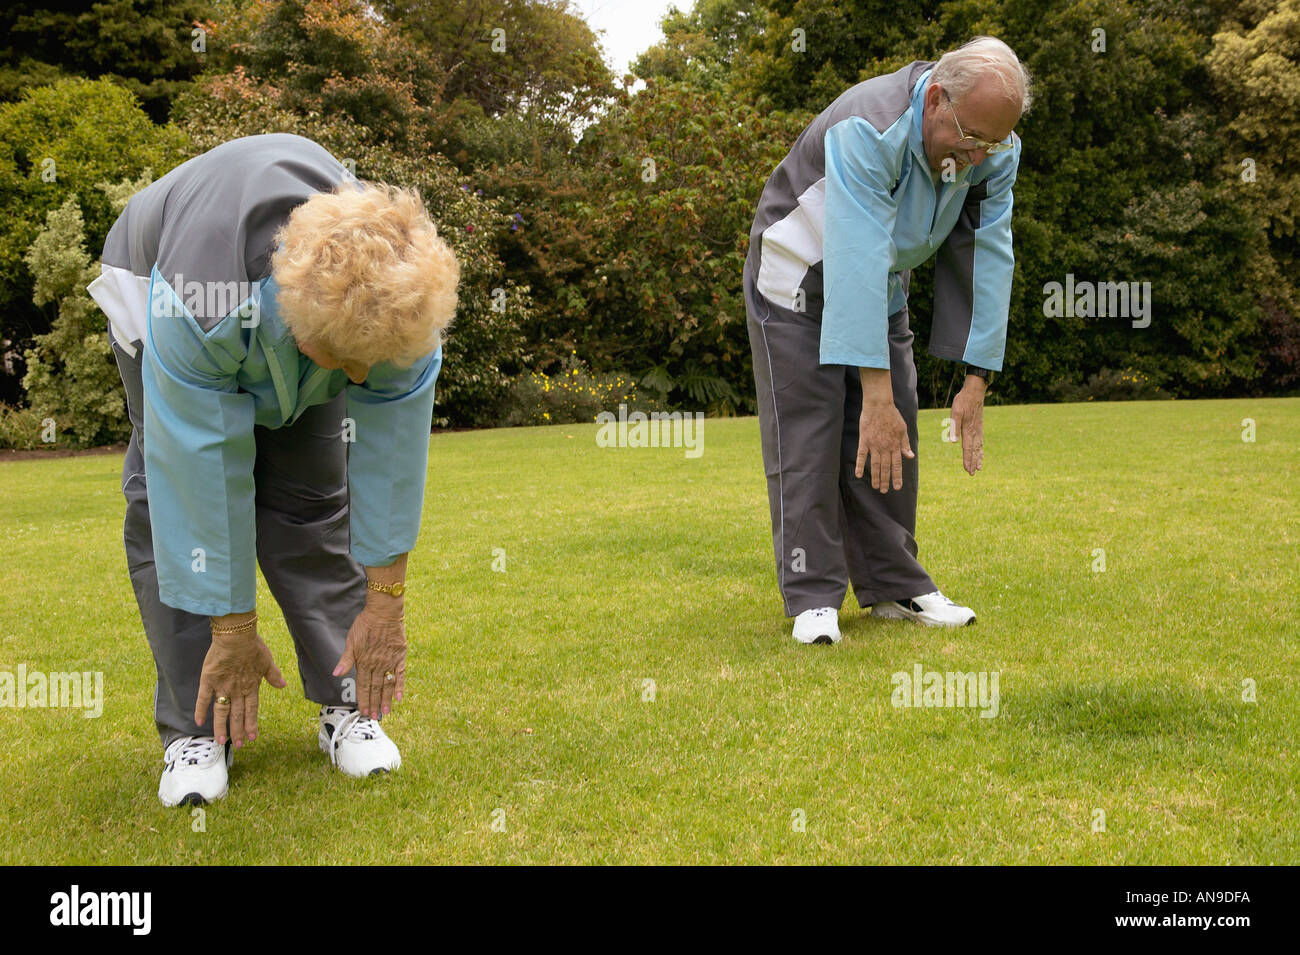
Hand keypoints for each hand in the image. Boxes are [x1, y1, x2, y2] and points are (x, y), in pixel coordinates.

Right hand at [195, 628, 286, 747]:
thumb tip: (282, 685)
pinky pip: (204, 698)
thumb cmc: (253, 645)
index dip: (252, 724)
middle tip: (240, 745)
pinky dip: (201, 710)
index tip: (253, 737)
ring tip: (222, 742)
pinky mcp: (209, 680)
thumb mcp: (267, 661)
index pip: (252, 710)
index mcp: (251, 686)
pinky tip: (199, 722)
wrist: (236, 635)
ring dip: (222, 727)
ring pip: (222, 712)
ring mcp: (223, 686)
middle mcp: (237, 690)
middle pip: (237, 715)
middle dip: (238, 731)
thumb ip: (273, 675)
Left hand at [333, 605, 405, 718]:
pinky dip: (400, 686)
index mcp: (364, 662)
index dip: (363, 699)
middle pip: (375, 688)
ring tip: (385, 712)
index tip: (362, 712)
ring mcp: (390, 661)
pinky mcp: (400, 656)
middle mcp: (377, 665)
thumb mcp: (351, 641)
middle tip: (373, 717)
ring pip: (387, 684)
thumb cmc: (365, 624)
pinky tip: (399, 697)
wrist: (384, 613)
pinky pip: (400, 674)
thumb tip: (335, 674)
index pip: (363, 686)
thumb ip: (346, 660)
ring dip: (386, 699)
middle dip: (374, 704)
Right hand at [856, 401, 914, 492]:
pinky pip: (862, 456)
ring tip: (875, 487)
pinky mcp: (864, 441)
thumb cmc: (892, 416)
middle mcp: (885, 447)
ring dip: (875, 477)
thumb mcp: (903, 429)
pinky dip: (860, 466)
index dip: (897, 477)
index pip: (897, 465)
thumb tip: (910, 457)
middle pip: (885, 468)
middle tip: (884, 491)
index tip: (897, 487)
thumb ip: (905, 444)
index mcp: (895, 445)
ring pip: (875, 465)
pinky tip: (859, 475)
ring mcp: (874, 445)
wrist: (879, 405)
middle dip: (886, 481)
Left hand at [951, 383, 985, 474]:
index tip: (967, 469)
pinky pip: (981, 442)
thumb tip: (953, 442)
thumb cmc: (963, 401)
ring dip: (978, 458)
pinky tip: (981, 454)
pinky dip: (981, 450)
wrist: (974, 392)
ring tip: (979, 468)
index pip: (967, 448)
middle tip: (972, 474)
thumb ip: (954, 428)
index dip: (967, 460)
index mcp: (968, 430)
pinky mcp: (979, 427)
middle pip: (974, 451)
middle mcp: (975, 432)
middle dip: (972, 462)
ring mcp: (978, 430)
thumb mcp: (955, 413)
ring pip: (979, 447)